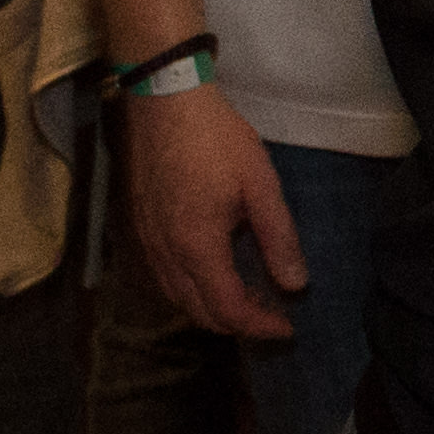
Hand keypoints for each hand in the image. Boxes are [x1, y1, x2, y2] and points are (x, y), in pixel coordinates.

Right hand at [123, 83, 303, 341]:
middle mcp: (165, 257)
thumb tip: (295, 284)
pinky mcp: (138, 231)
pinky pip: (164, 279)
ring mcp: (146, 245)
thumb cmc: (217, 141)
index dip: (259, 326)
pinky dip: (191, 290)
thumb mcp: (260, 184)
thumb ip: (278, 237)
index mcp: (197, 248)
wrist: (163, 104)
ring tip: (249, 296)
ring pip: (178, 299)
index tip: (288, 328)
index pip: (227, 310)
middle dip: (236, 324)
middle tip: (272, 314)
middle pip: (199, 313)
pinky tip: (215, 272)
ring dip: (212, 308)